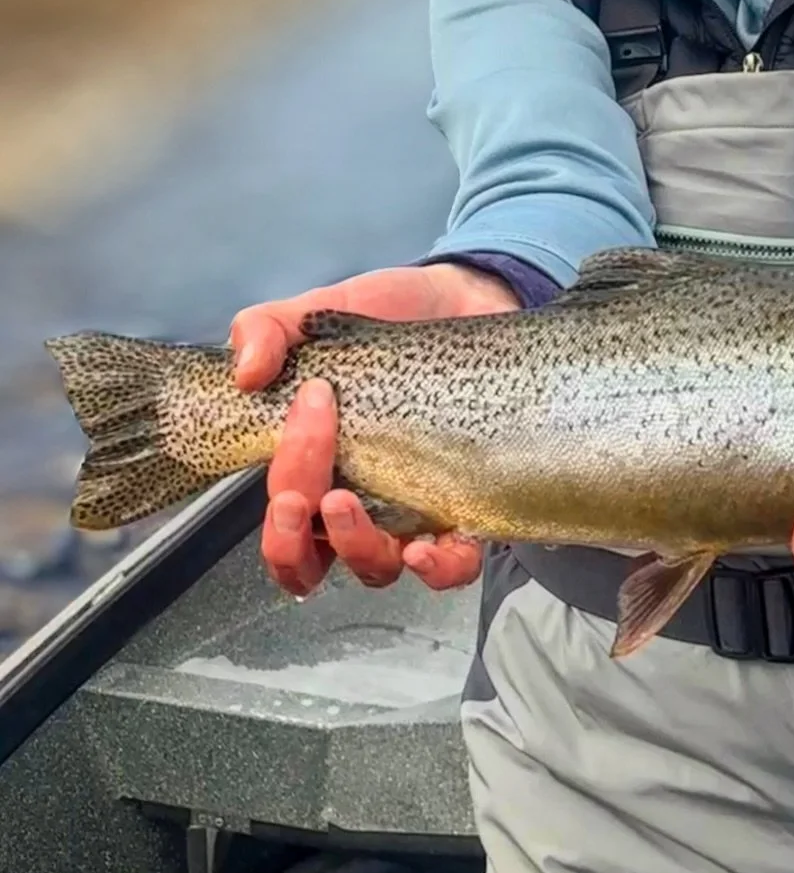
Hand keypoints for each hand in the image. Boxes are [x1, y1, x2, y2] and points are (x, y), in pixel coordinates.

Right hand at [231, 264, 514, 597]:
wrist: (462, 303)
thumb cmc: (383, 324)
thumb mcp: (313, 317)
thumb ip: (265, 331)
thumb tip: (246, 373)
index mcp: (314, 473)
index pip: (281, 524)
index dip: (275, 512)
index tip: (290, 444)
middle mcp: (360, 506)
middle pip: (313, 559)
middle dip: (294, 533)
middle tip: (306, 487)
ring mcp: (413, 512)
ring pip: (375, 568)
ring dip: (354, 548)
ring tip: (346, 503)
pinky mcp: (469, 505)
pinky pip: (454, 565)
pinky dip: (436, 569)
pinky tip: (423, 548)